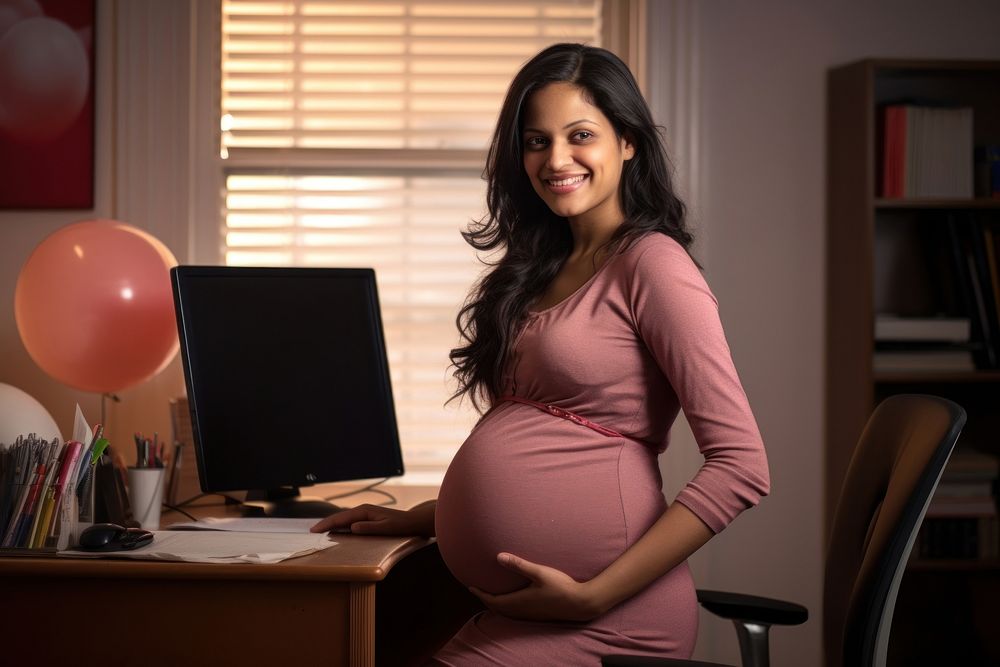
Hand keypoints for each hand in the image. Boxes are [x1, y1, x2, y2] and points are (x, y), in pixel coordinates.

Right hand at [310, 503, 431, 536]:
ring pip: (343, 518)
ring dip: (331, 523)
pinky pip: (349, 520)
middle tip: (311, 531)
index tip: (315, 530)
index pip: (341, 518)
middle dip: (325, 522)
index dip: (327, 524)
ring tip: (319, 530)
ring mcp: (365, 513)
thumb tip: (352, 527)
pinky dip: (339, 524)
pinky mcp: (367, 518)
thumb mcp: (386, 528)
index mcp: (365, 511)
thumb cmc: (401, 525)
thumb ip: (369, 528)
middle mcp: (363, 510)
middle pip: (340, 516)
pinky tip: (335, 529)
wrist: (413, 521)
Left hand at [468, 553, 606, 621]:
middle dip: (486, 599)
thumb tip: (498, 556)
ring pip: (507, 611)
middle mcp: (523, 611)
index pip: (493, 601)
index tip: (470, 586)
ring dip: (497, 603)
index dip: (480, 594)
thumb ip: (519, 565)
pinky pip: (516, 612)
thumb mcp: (539, 573)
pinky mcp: (538, 614)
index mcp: (519, 602)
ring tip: (492, 593)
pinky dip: (507, 606)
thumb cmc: (561, 587)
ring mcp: (531, 614)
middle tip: (478, 589)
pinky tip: (513, 598)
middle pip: (498, 608)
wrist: (581, 603)